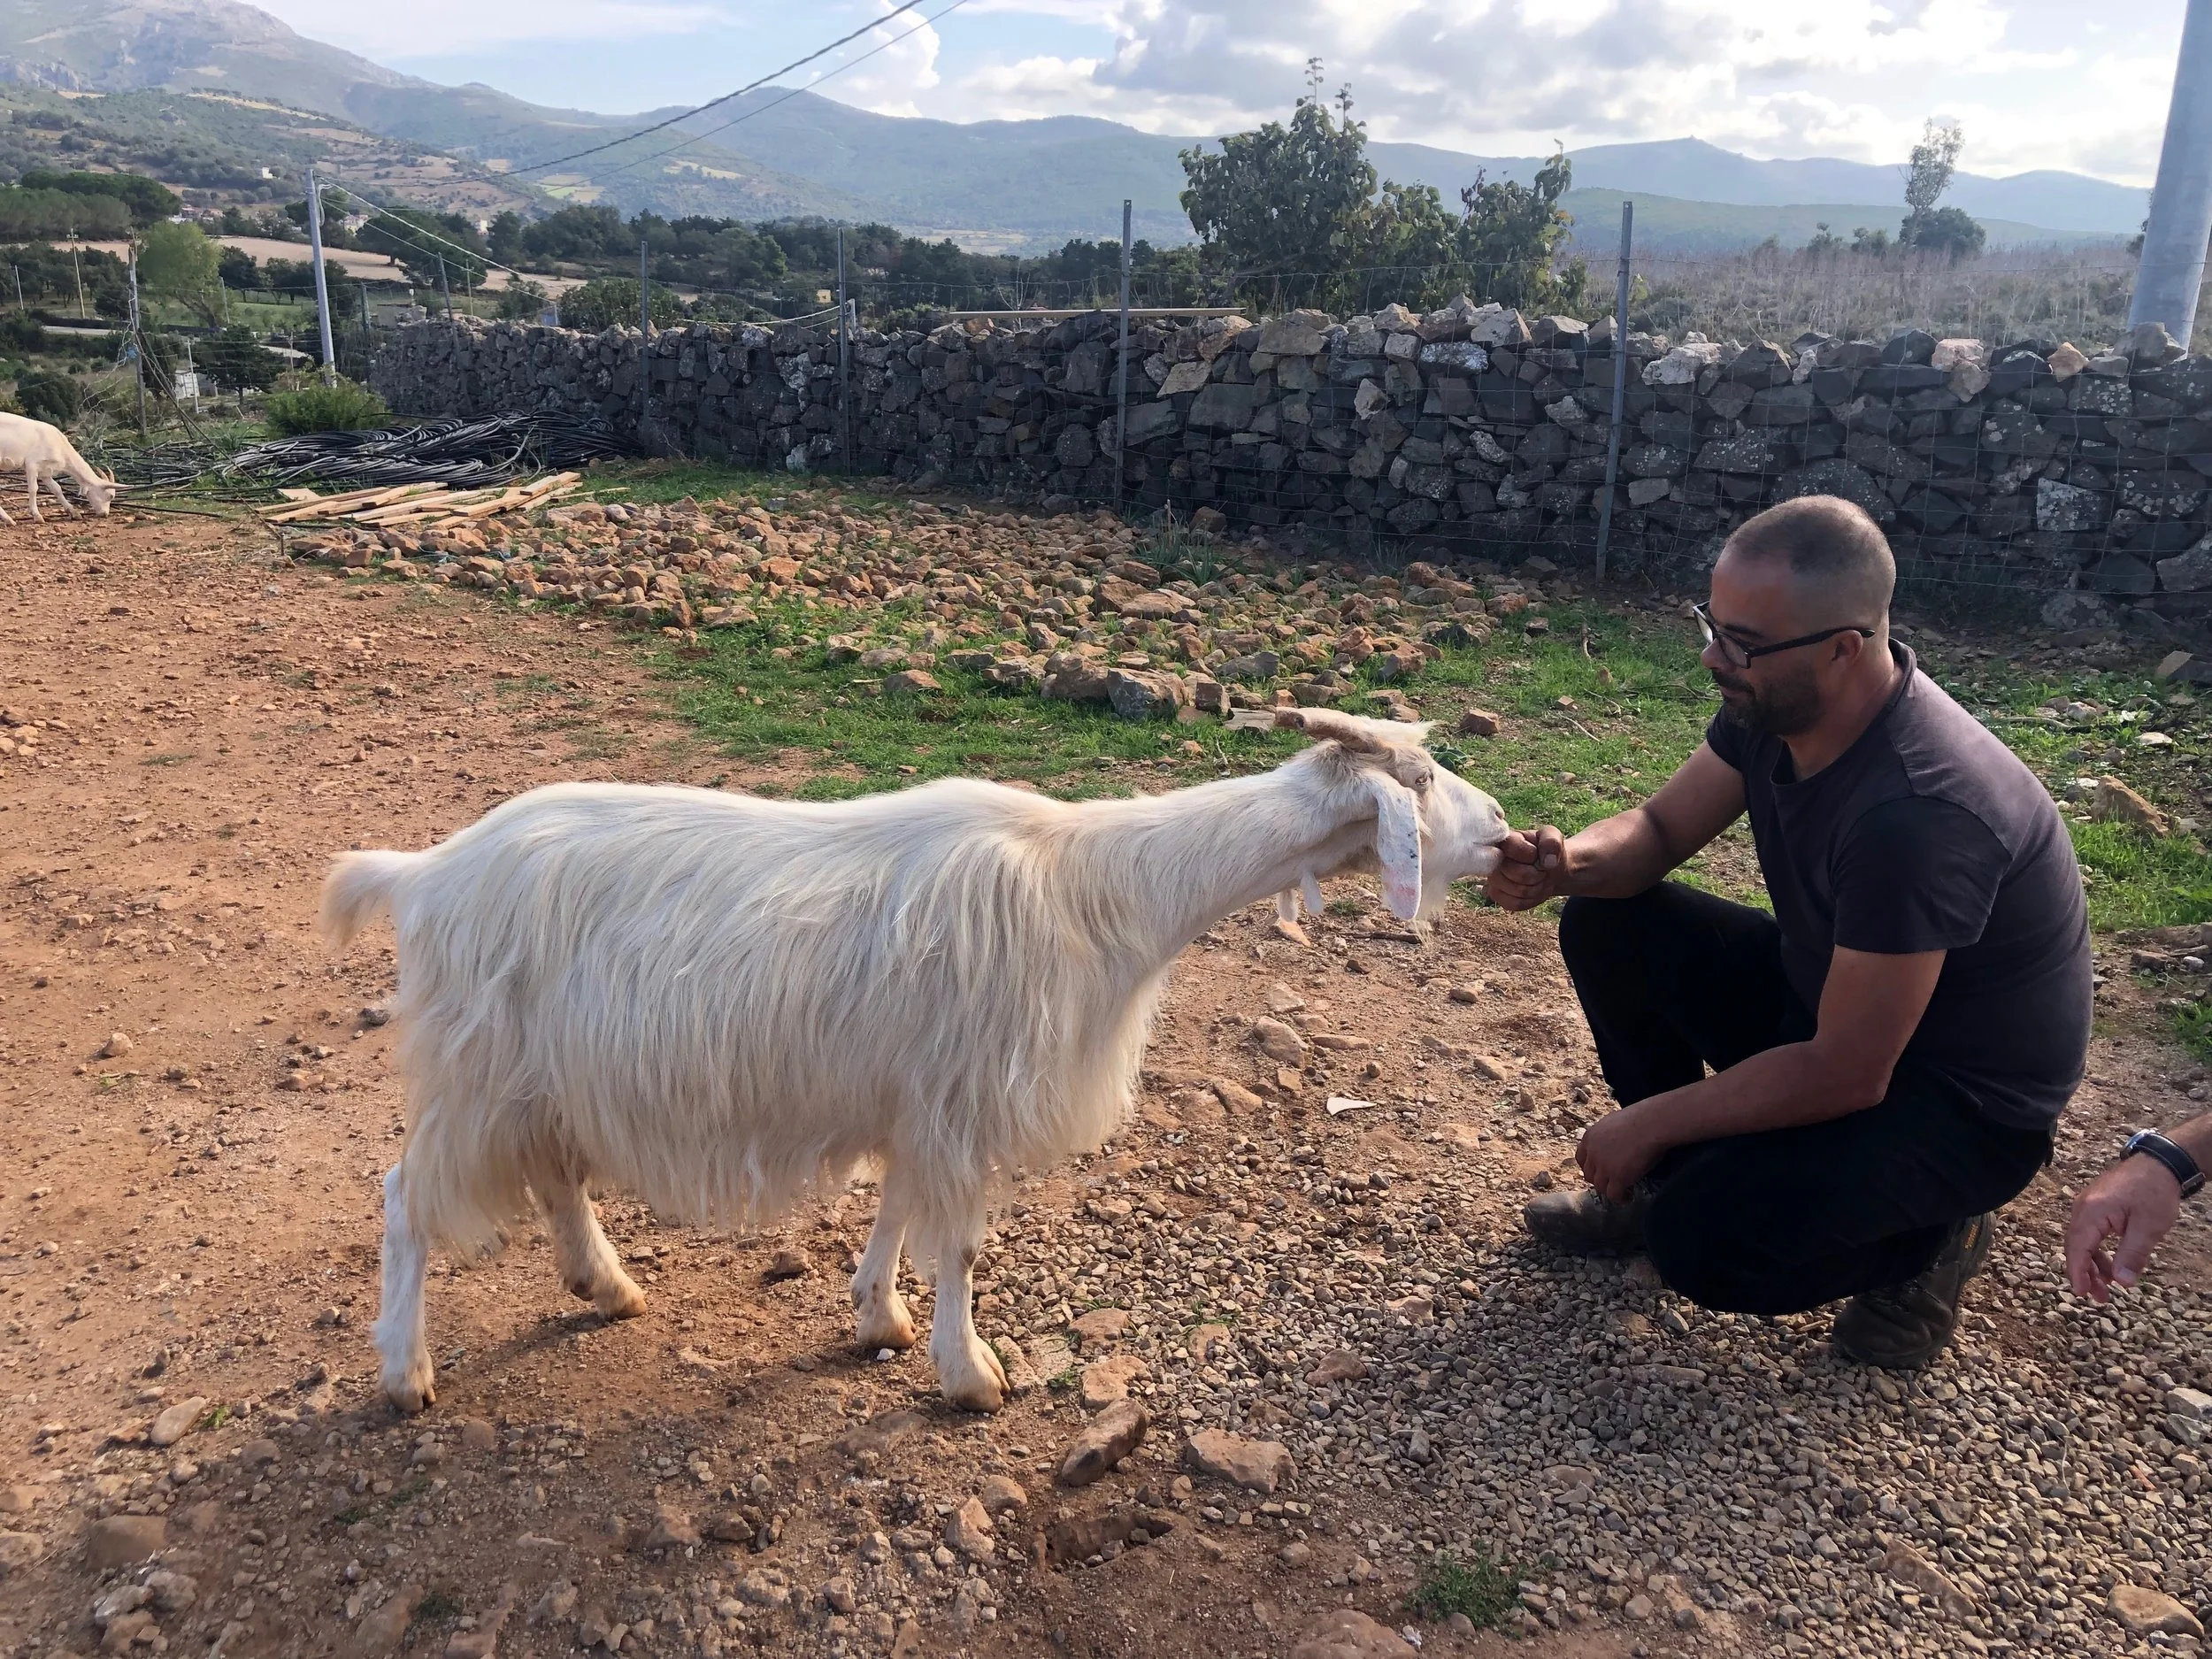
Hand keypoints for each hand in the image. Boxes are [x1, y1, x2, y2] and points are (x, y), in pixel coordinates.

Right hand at [1484, 825, 1567, 910]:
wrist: (1546, 868)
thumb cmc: (1545, 850)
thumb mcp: (1553, 836)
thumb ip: (1551, 842)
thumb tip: (1548, 862)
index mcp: (1504, 839)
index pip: (1512, 848)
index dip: (1531, 854)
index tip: (1536, 853)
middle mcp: (1492, 858)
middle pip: (1518, 874)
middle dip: (1538, 875)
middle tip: (1541, 870)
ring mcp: (1492, 878)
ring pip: (1519, 891)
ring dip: (1537, 888)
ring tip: (1539, 879)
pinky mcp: (1496, 894)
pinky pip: (1516, 904)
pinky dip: (1531, 900)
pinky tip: (1533, 890)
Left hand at [1577, 1106, 1666, 1203]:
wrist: (1652, 1123)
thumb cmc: (1641, 1119)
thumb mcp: (1614, 1124)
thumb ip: (1607, 1137)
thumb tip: (1613, 1147)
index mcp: (1590, 1137)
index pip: (1581, 1159)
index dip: (1591, 1167)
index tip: (1601, 1171)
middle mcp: (1593, 1152)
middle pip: (1589, 1175)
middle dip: (1601, 1180)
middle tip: (1614, 1182)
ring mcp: (1603, 1166)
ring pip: (1600, 1187)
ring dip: (1611, 1190)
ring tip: (1624, 1191)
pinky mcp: (1617, 1177)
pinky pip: (1614, 1195)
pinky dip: (1621, 1198)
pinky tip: (1629, 1196)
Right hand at [2065, 1156, 2182, 1302]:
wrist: (2159, 1164)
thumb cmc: (2154, 1192)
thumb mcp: (2149, 1227)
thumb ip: (2133, 1255)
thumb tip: (2122, 1282)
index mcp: (2091, 1212)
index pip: (2078, 1248)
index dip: (2078, 1273)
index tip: (2082, 1294)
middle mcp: (2082, 1208)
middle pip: (2076, 1247)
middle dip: (2086, 1274)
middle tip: (2100, 1298)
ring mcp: (2087, 1206)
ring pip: (2083, 1242)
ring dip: (2093, 1265)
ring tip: (2109, 1286)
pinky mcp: (2096, 1207)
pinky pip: (2090, 1234)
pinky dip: (2098, 1252)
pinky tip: (2111, 1265)